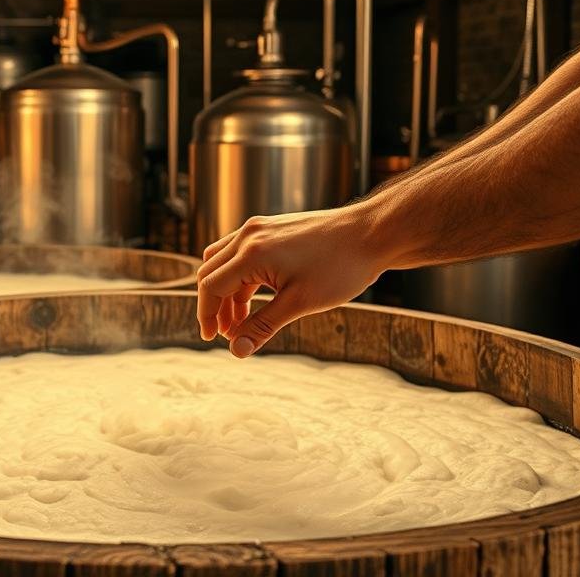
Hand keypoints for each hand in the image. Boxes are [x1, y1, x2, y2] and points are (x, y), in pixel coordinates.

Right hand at [196, 203, 388, 357]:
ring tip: (241, 322)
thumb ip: (263, 326)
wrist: (372, 233)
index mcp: (251, 252)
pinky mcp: (271, 228)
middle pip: (211, 272)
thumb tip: (237, 351)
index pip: (211, 286)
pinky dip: (241, 277)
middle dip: (214, 306)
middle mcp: (249, 235)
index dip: (207, 315)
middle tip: (227, 334)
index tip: (212, 339)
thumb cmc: (340, 266)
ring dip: (226, 292)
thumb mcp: (300, 302)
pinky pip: (241, 253)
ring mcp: (260, 228)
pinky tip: (255, 298)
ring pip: (224, 261)